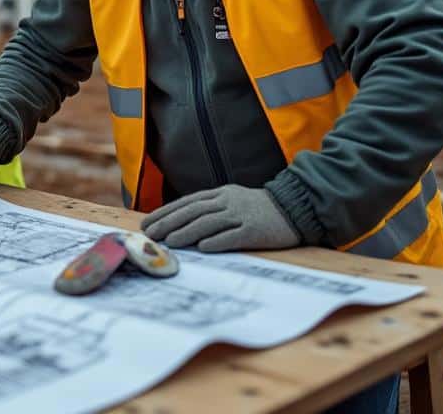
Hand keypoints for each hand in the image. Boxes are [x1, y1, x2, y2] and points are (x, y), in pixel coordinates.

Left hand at [141, 185, 300, 251]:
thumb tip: (180, 222)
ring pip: (208, 222)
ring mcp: (241, 215)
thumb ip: (210, 208)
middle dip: (169, 222)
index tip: (147, 223)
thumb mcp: (232, 200)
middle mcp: (228, 202)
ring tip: (169, 241)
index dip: (165, 212)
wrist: (295, 207)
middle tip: (151, 234)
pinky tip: (202, 248)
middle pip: (193, 211)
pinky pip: (233, 236)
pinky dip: (216, 241)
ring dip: (186, 232)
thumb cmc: (258, 208)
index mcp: (220, 194)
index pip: (186, 202)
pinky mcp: (255, 230)